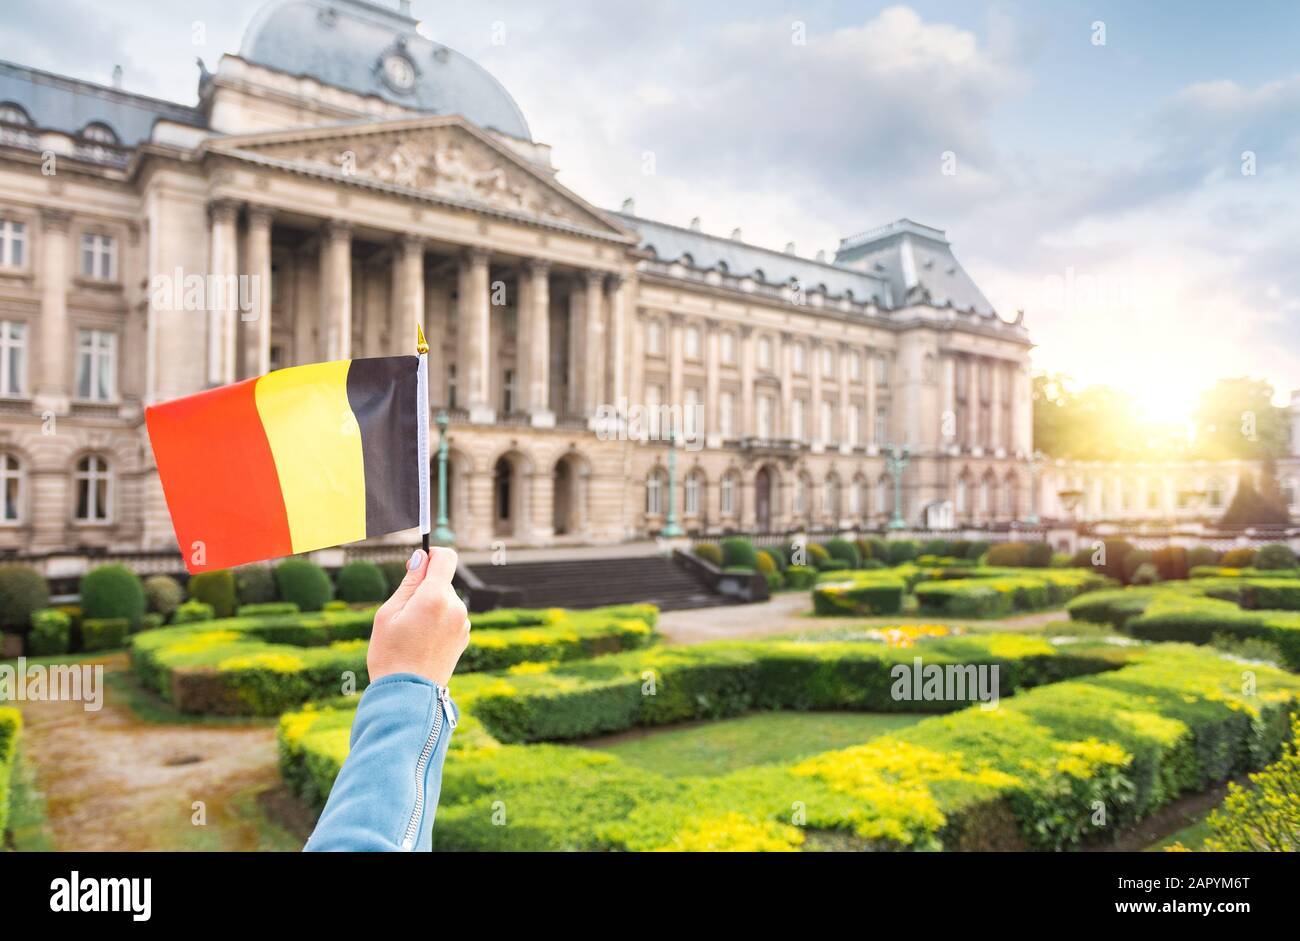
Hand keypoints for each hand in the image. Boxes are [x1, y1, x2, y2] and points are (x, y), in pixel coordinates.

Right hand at [367, 547, 469, 685]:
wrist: (408, 695)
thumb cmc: (391, 654)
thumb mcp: (388, 613)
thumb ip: (409, 582)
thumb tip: (421, 557)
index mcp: (436, 597)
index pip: (446, 557)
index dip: (431, 554)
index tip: (417, 566)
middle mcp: (456, 607)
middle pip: (442, 580)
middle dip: (424, 588)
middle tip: (404, 613)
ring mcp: (463, 623)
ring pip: (446, 599)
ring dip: (431, 605)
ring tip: (413, 632)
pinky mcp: (464, 636)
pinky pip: (451, 616)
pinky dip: (438, 620)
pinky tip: (423, 641)